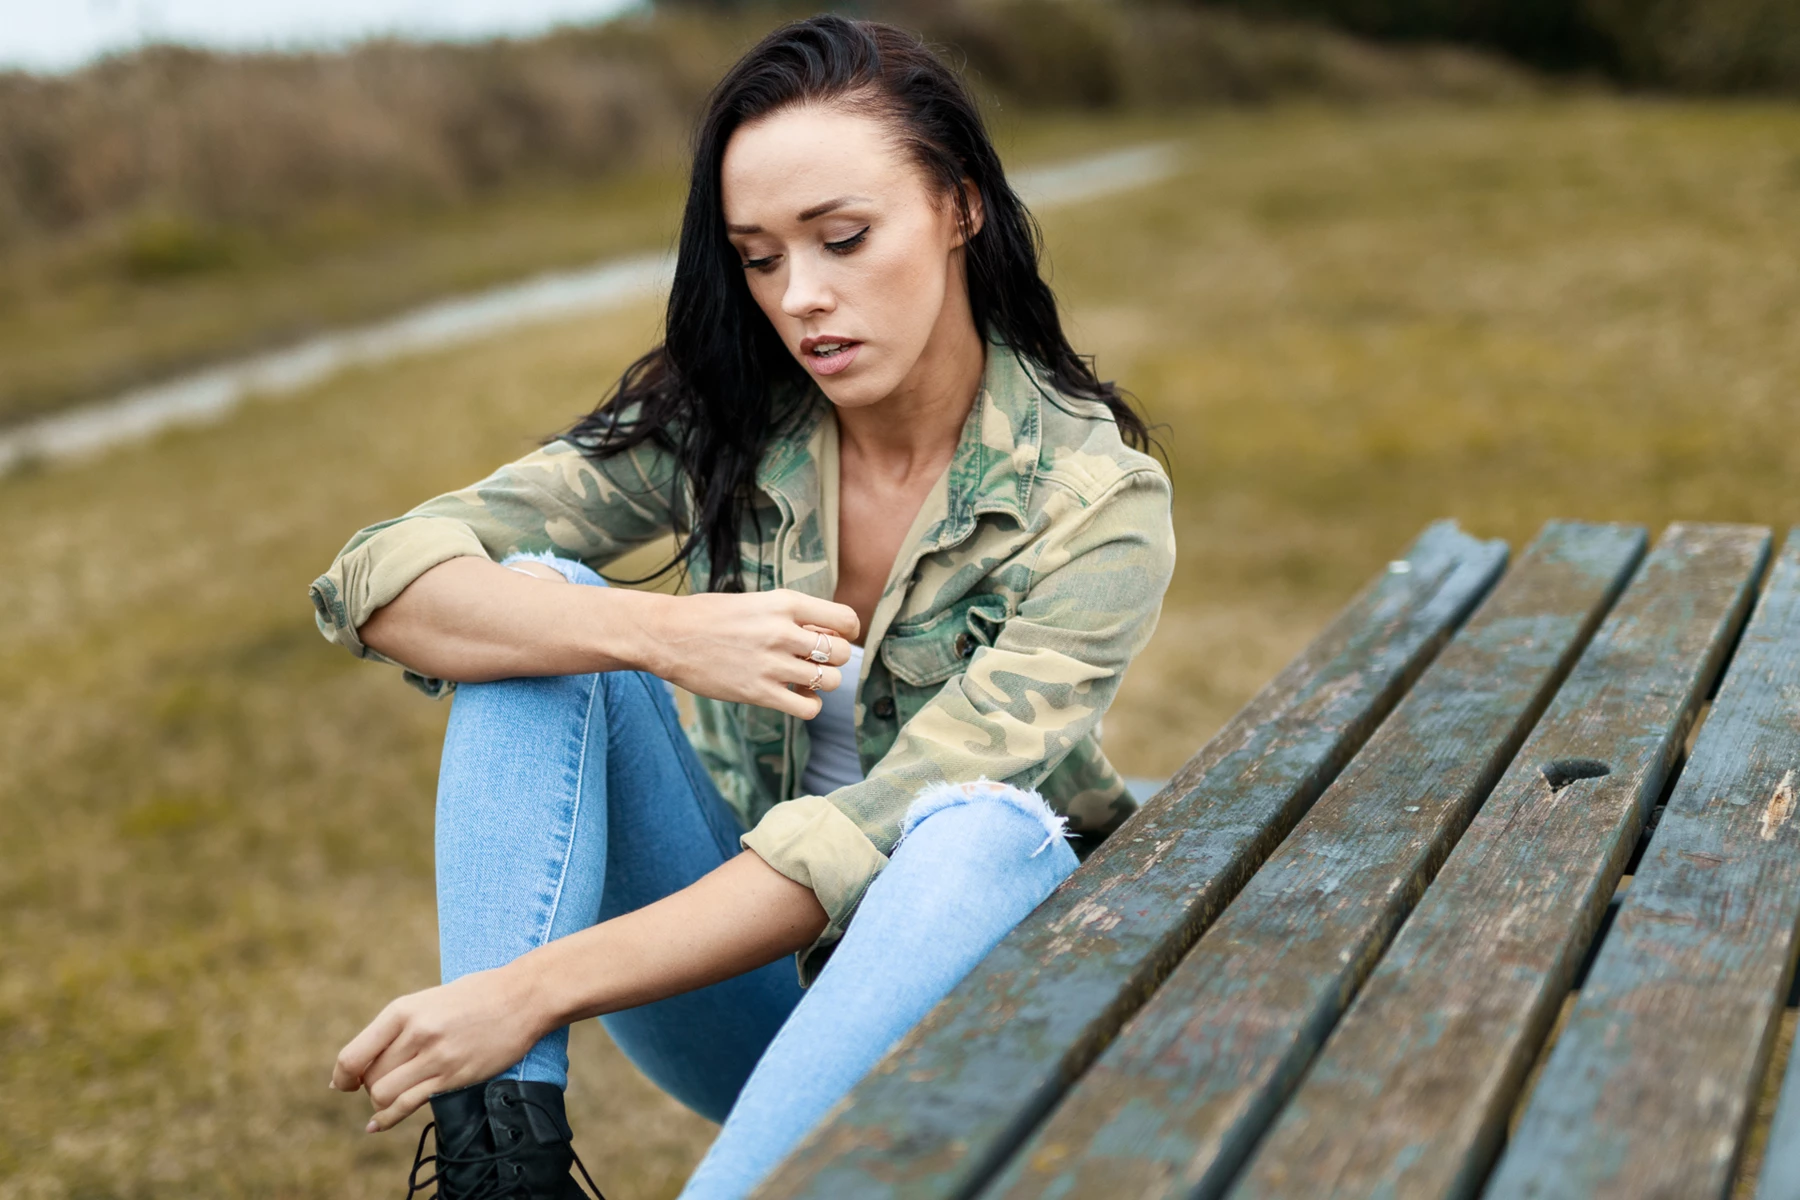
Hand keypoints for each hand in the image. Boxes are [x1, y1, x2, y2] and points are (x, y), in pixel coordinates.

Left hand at [331, 966, 545, 1131]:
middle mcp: (415, 1033)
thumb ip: (398, 1027)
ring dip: (381, 1101)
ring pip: (383, 1094)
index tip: (344, 1083)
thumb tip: (362, 1062)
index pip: (353, 1055)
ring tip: (394, 1094)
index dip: (343, 1076)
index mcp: (403, 1010)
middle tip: (385, 1082)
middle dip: (369, 1086)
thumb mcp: (428, 1000)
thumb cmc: (476, 996)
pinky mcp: (453, 1076)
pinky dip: (386, 1120)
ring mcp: (435, 1057)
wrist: (523, 997)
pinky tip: (377, 1125)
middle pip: (369, 1077)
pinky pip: (407, 1106)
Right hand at [643, 589, 859, 717]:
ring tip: (802, 679)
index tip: (833, 637)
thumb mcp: (757, 602)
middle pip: (841, 653)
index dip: (846, 632)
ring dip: (822, 683)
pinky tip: (794, 696)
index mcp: (785, 603)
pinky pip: (808, 708)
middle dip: (834, 660)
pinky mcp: (759, 692)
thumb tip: (828, 635)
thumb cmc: (710, 616)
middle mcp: (783, 632)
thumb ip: (791, 616)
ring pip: (829, 681)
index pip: (845, 620)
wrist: (668, 635)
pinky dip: (808, 705)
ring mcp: (772, 664)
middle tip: (815, 661)